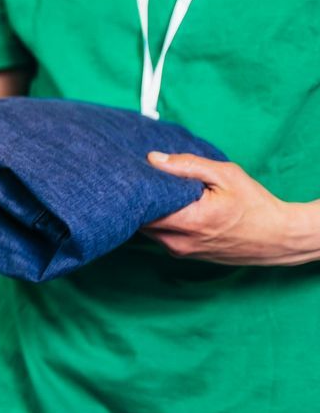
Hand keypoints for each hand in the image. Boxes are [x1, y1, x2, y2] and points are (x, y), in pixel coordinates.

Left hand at [143, 152, 319, 265]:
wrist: (277, 238)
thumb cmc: (255, 205)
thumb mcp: (226, 176)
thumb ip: (187, 166)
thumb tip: (153, 159)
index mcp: (190, 220)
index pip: (142, 207)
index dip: (135, 189)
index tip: (136, 173)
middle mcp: (179, 241)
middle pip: (139, 219)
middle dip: (139, 200)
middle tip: (144, 180)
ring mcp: (179, 251)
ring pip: (147, 229)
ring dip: (148, 212)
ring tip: (159, 192)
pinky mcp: (182, 254)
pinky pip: (159, 235)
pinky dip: (159, 221)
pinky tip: (170, 207)